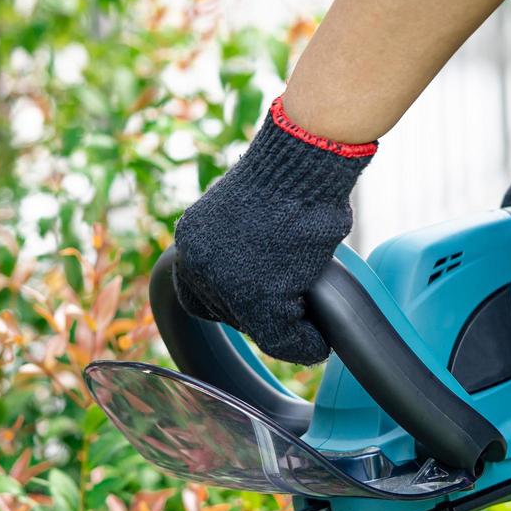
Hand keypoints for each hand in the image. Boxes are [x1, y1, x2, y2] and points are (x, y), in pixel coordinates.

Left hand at [172, 98, 375, 364]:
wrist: (302, 165)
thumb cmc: (289, 176)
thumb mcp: (249, 208)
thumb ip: (241, 238)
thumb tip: (262, 258)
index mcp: (191, 238)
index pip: (196, 289)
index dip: (225, 300)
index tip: (252, 299)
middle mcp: (198, 263)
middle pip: (224, 310)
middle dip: (257, 312)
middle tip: (291, 307)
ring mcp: (225, 283)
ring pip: (255, 326)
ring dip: (284, 330)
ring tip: (307, 329)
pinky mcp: (258, 301)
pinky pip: (281, 339)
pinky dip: (304, 345)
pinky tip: (319, 343)